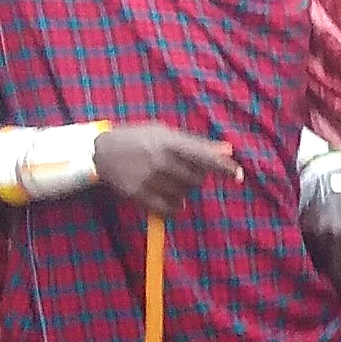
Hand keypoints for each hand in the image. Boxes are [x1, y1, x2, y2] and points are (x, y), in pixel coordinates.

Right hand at [93, 125, 241, 218]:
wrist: (100, 152)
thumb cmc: (139, 138)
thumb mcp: (165, 132)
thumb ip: (197, 143)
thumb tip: (228, 149)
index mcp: (169, 142)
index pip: (204, 156)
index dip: (224, 167)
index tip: (240, 176)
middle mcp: (160, 160)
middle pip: (196, 179)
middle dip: (197, 177)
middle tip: (182, 170)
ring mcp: (148, 178)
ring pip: (183, 194)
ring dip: (183, 190)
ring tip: (168, 179)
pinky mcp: (138, 194)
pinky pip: (167, 208)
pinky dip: (173, 206)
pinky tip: (170, 199)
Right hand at [300, 172, 340, 303]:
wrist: (331, 175)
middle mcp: (336, 233)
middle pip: (338, 276)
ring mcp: (316, 232)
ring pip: (323, 269)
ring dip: (332, 272)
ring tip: (340, 261)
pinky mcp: (302, 230)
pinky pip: (312, 256)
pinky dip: (321, 260)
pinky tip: (327, 249)